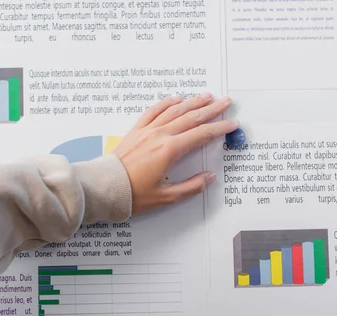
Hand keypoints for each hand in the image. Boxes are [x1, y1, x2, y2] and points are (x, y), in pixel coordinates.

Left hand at [112, 93, 237, 215]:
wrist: (104, 187)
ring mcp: (147, 131)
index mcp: (169, 151)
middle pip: (191, 118)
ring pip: (174, 111)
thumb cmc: (132, 194)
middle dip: (211, 110)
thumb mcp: (165, 197)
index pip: (201, 135)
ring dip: (192, 102)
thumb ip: (190, 187)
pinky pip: (153, 111)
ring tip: (206, 96)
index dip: (219, 128)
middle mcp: (160, 136)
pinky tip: (175, 99)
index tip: (231, 124)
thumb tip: (208, 178)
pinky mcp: (136, 131)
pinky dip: (166, 103)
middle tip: (225, 102)